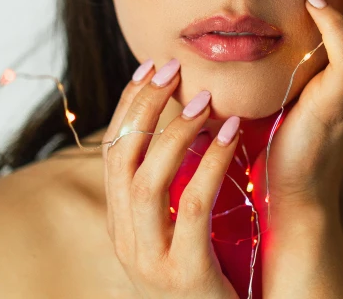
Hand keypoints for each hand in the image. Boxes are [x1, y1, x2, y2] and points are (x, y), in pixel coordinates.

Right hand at [102, 60, 239, 298]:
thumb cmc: (208, 266)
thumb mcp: (178, 221)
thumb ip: (174, 179)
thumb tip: (188, 114)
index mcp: (120, 219)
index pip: (112, 149)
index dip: (128, 104)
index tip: (150, 67)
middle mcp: (125, 238)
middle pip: (122, 157)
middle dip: (144, 106)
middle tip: (173, 69)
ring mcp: (150, 259)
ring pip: (149, 180)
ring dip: (176, 131)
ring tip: (204, 99)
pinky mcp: (184, 274)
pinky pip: (193, 206)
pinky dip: (210, 164)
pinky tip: (230, 135)